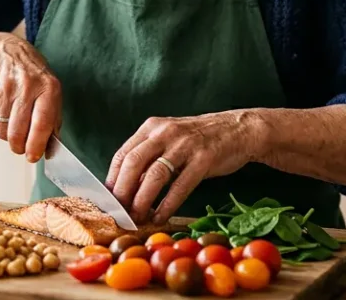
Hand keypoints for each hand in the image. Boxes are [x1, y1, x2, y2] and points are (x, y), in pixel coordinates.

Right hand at [0, 33, 61, 162]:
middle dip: (18, 146)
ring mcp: (5, 88)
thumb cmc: (33, 77)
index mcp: (48, 87)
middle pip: (18, 131)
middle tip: (20, 147)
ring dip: (6, 135)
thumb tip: (48, 150)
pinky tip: (1, 114)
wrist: (6, 52)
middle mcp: (26, 86)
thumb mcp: (50, 91)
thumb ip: (52, 120)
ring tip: (12, 125)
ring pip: (2, 129)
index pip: (42, 124)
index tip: (33, 157)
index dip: (36, 145)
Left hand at [105, 110, 264, 224]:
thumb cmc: (199, 140)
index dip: (112, 179)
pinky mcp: (204, 158)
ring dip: (142, 200)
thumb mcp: (169, 140)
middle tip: (119, 212)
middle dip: (122, 192)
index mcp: (151, 127)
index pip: (123, 154)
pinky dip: (168, 204)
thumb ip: (149, 158)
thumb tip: (126, 188)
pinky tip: (161, 216)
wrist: (238, 130)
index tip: (107, 200)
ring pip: (155, 176)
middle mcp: (165, 133)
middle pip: (133, 163)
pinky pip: (180, 185)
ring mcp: (185, 145)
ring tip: (137, 217)